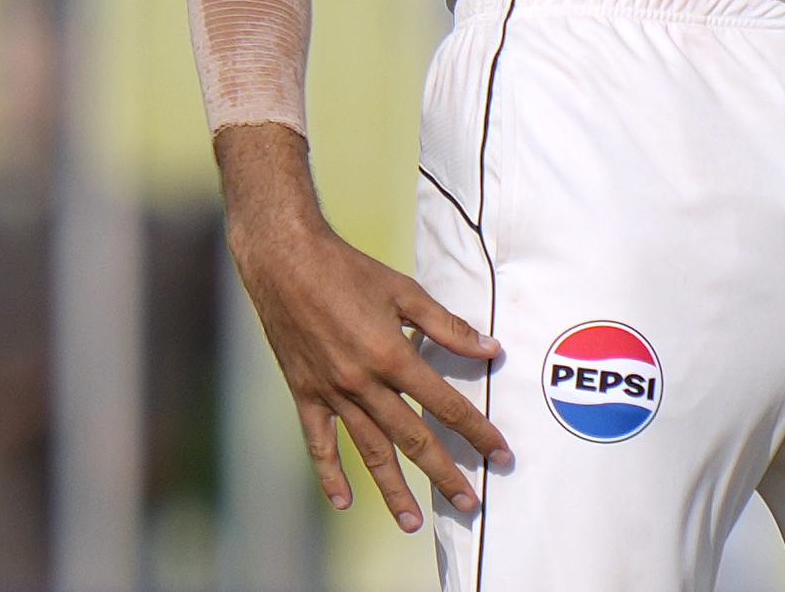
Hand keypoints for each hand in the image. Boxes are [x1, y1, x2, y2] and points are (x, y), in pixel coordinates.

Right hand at [217, 123, 509, 531]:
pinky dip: (331, 474)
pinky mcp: (305, 394)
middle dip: (444, 473)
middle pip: (411, 438)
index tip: (499, 453)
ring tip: (413, 522)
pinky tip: (344, 501)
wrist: (285, 261)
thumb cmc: (349, 270)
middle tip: (469, 503)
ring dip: (393, 489)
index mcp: (391, 355)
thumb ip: (447, 326)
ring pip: (369, 451)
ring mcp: (331, 393)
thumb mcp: (404, 291)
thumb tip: (489, 350)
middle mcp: (362, 383)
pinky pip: (319, 443)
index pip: (444, 404)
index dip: (475, 430)